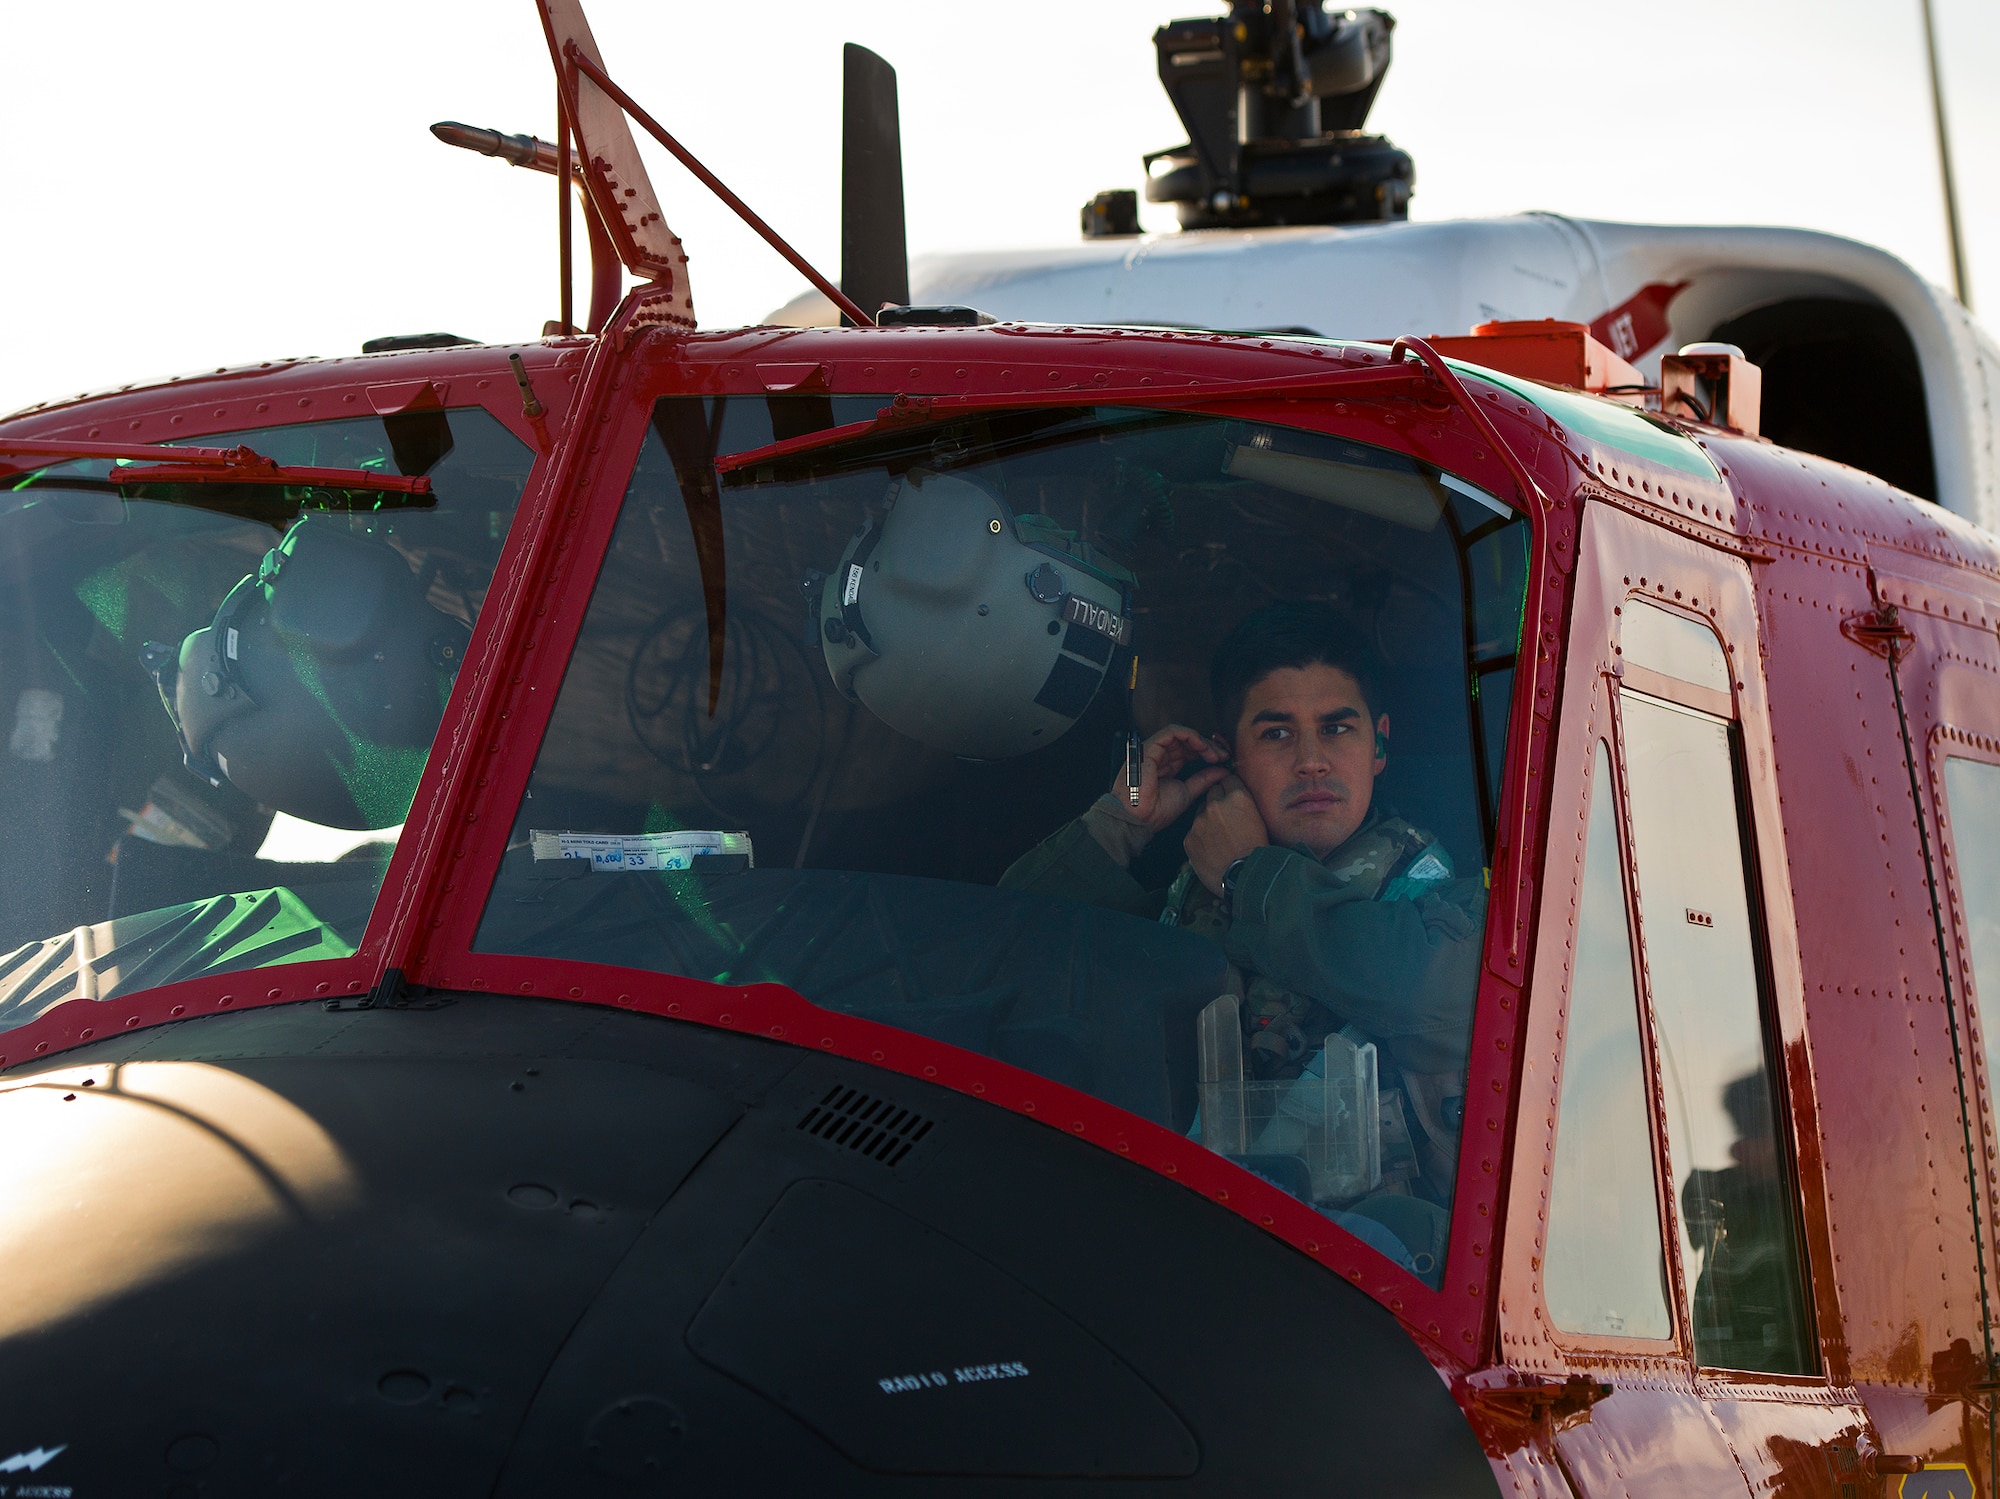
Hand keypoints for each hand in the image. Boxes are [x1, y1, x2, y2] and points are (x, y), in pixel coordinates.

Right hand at [1113, 723, 1230, 834]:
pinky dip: (1190, 735)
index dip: (1206, 752)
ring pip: (1180, 735)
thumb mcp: (1187, 792)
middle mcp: (1159, 756)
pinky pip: (1171, 732)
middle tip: (1223, 755)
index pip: (1188, 751)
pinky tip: (1202, 746)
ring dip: (1201, 741)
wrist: (1138, 820)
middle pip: (1186, 741)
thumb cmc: (1156, 811)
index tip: (1222, 760)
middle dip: (1207, 746)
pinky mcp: (1149, 748)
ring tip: (1214, 753)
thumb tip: (1223, 771)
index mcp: (1166, 767)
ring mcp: (1153, 751)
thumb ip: (1204, 780)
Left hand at [1185, 774, 1269, 896]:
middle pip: (1212, 792)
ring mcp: (1199, 821)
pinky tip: (1212, 849)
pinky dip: (1200, 838)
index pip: (1228, 779)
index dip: (1230, 789)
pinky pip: (1193, 832)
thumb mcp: (1259, 818)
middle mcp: (1215, 804)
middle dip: (1217, 801)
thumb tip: (1234, 792)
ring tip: (1220, 838)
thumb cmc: (1257, 850)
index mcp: (1237, 797)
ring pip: (1200, 813)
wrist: (1246, 877)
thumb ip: (1244, 802)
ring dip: (1207, 820)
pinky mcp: (1189, 838)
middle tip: (1226, 819)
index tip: (1232, 796)